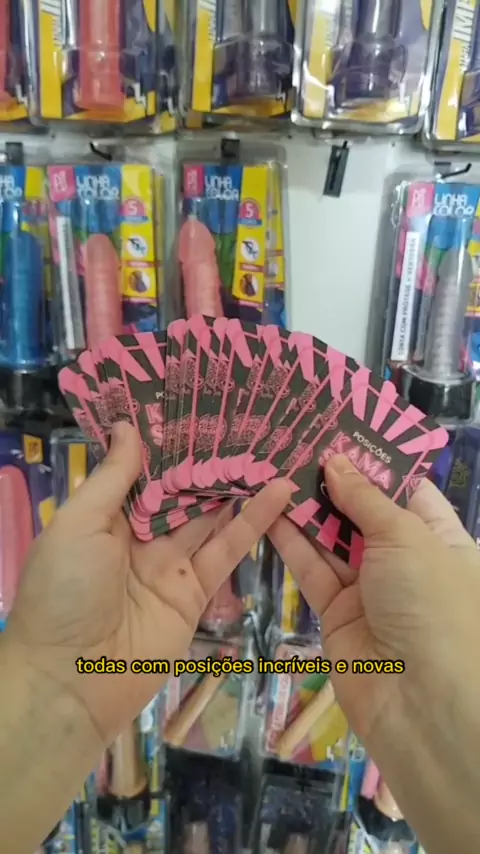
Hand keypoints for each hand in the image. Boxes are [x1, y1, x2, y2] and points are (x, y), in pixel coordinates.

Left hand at [5, 422, 290, 745]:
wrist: (71, 678)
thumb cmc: (65, 590)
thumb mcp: (79, 523)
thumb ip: (112, 477)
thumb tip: (128, 426)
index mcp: (107, 516)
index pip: (145, 469)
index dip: (171, 442)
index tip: (201, 406)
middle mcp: (140, 535)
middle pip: (181, 490)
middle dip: (210, 459)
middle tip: (248, 419)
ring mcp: (170, 564)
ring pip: (210, 515)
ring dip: (238, 484)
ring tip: (273, 445)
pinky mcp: (196, 591)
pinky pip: (226, 551)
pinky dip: (253, 522)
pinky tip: (277, 491)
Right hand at [269, 455, 479, 745]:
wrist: (422, 703)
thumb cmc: (431, 603)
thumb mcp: (406, 537)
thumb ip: (365, 498)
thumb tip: (335, 458)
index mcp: (440, 538)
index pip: (406, 489)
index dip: (373, 461)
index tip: (337, 430)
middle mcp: (406, 560)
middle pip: (365, 511)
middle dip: (333, 481)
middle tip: (294, 443)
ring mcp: (371, 588)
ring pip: (334, 538)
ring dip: (307, 507)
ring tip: (274, 467)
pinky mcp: (337, 613)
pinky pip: (313, 569)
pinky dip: (292, 542)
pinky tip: (269, 510)